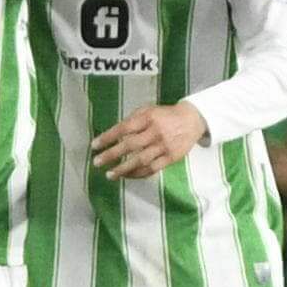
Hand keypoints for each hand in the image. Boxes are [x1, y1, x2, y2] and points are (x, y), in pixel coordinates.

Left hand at [92, 100, 208, 178]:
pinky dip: (138, 174)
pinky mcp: (171, 158)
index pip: (124, 128)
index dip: (108, 137)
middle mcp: (155, 132)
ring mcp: (164, 146)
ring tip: (109, 175)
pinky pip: (152, 169)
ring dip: (123, 169)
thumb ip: (133, 119)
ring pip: (140, 160)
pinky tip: (126, 176)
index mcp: (148, 118)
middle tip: (96, 162)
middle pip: (130, 145)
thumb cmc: (164, 115)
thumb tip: (114, 133)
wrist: (192, 120)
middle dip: (111, 155)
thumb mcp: (149, 110)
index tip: (94, 145)